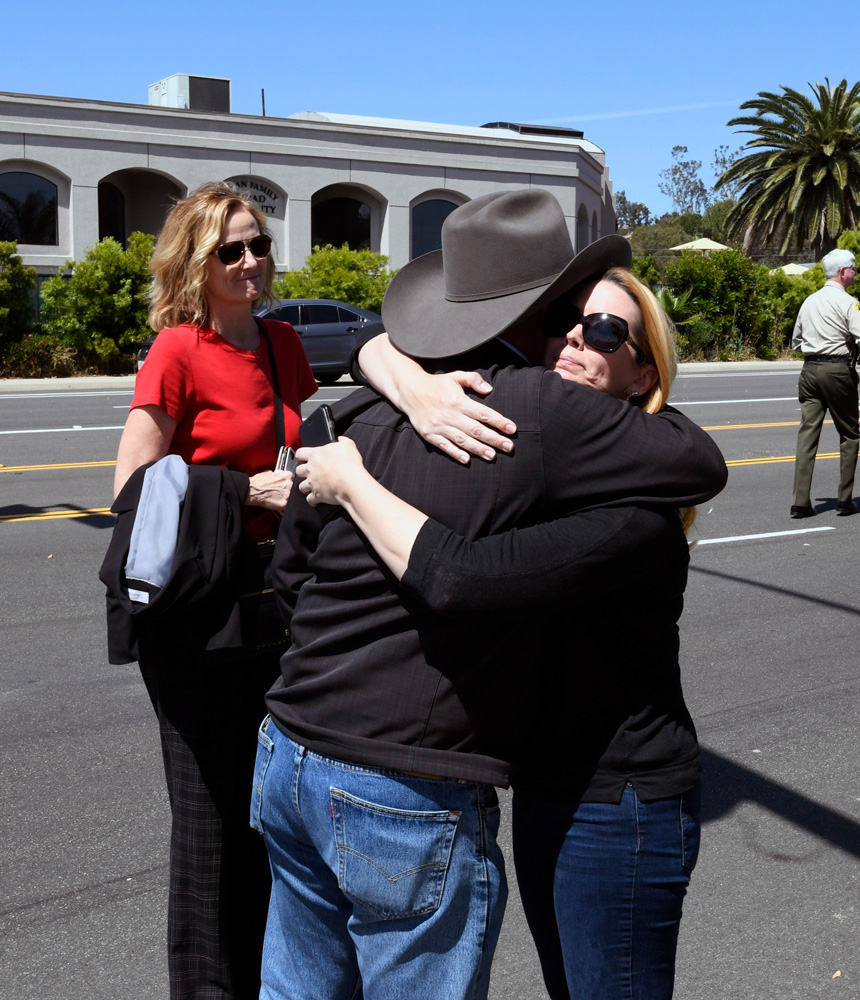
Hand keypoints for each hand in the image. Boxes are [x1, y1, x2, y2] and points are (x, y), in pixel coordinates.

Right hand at [247, 470, 293, 514]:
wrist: (251, 491)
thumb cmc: (258, 482)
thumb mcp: (269, 473)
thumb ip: (277, 475)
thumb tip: (278, 476)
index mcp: (287, 475)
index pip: (293, 479)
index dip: (288, 482)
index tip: (285, 485)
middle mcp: (289, 484)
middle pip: (294, 488)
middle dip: (288, 490)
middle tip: (280, 492)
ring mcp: (288, 494)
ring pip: (292, 497)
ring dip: (287, 498)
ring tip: (278, 497)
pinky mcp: (284, 503)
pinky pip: (287, 505)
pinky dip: (283, 505)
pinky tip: (277, 503)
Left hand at [296, 437, 365, 506]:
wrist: (352, 483)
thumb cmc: (349, 464)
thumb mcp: (348, 445)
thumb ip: (342, 441)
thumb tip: (340, 440)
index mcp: (315, 455)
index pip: (299, 453)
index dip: (301, 456)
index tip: (304, 458)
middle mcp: (310, 469)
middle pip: (298, 471)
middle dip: (303, 472)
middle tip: (310, 473)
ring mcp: (312, 483)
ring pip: (301, 486)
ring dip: (306, 487)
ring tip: (313, 487)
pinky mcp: (317, 496)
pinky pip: (310, 500)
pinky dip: (313, 500)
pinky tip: (317, 499)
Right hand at [400, 370, 516, 463]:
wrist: (410, 391)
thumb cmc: (437, 384)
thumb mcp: (456, 376)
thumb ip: (473, 379)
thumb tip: (489, 389)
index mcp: (459, 400)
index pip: (483, 413)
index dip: (499, 422)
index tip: (512, 429)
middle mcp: (450, 414)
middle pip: (476, 429)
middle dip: (494, 439)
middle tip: (509, 447)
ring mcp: (439, 426)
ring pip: (462, 440)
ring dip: (478, 449)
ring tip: (492, 455)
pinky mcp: (430, 434)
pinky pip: (444, 445)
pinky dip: (455, 453)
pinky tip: (467, 459)